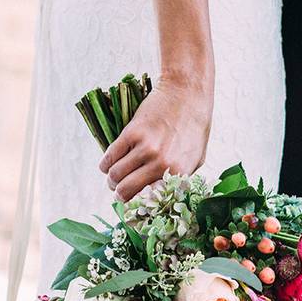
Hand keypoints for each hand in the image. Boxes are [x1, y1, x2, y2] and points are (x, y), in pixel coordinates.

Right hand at [98, 68, 214, 200]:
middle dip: (119, 195)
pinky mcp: (132, 133)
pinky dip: (105, 164)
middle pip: (126, 190)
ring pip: (115, 175)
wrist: (187, 94)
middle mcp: (161, 164)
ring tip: (113, 177)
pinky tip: (107, 164)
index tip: (132, 206)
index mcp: (178, 173)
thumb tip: (161, 196)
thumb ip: (180, 178)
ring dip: (110, 179)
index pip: (150, 201)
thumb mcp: (196, 158)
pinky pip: (110, 156)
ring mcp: (146, 148)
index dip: (137, 206)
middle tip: (118, 192)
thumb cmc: (195, 127)